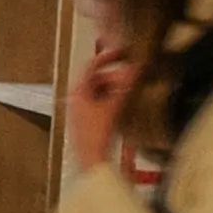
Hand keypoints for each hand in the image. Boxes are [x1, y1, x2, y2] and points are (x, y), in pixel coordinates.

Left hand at [64, 47, 140, 175]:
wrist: (91, 161)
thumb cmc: (96, 135)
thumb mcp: (113, 106)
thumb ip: (125, 85)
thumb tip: (135, 68)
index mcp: (78, 92)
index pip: (92, 66)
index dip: (108, 56)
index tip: (124, 51)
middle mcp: (77, 99)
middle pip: (98, 79)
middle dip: (117, 76)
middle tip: (134, 76)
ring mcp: (82, 110)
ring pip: (101, 91)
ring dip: (117, 88)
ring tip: (133, 91)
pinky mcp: (88, 121)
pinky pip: (103, 103)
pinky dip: (114, 100)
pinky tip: (127, 105)